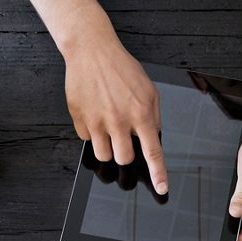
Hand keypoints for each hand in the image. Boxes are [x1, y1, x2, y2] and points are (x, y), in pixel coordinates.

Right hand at [64, 38, 167, 194]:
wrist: (92, 51)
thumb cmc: (121, 68)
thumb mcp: (149, 89)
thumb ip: (153, 116)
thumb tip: (153, 138)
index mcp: (141, 113)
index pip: (153, 151)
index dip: (158, 174)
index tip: (162, 189)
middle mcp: (119, 120)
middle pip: (123, 159)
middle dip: (124, 153)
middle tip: (123, 137)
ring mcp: (97, 121)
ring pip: (103, 155)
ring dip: (107, 147)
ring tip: (108, 126)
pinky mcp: (79, 118)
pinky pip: (86, 139)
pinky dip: (92, 131)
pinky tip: (95, 112)